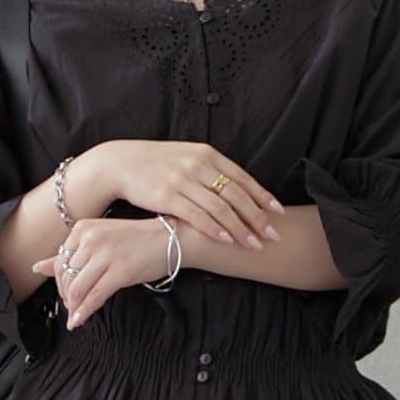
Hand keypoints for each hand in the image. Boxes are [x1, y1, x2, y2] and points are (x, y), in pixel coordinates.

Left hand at [32, 215, 178, 327]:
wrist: (170, 239)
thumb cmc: (137, 240)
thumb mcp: (101, 240)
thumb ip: (70, 253)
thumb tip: (38, 268)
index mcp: (83, 229)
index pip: (60, 261)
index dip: (60, 283)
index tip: (67, 294)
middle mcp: (90, 239)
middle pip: (66, 277)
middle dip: (66, 297)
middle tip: (71, 308)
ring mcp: (105, 255)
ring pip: (77, 289)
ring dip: (73, 307)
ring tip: (76, 315)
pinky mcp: (120, 272)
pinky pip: (94, 297)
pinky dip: (83, 313)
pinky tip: (79, 321)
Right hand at [101, 140, 283, 249]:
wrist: (120, 163)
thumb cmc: (155, 164)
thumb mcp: (186, 158)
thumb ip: (209, 171)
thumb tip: (233, 189)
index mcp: (207, 154)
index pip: (242, 178)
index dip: (262, 196)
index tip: (278, 213)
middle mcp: (199, 165)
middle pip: (236, 194)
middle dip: (258, 217)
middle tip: (273, 235)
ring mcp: (184, 180)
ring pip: (221, 207)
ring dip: (240, 228)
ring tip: (254, 244)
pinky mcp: (168, 196)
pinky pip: (198, 215)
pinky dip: (215, 229)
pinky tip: (228, 240)